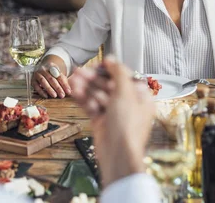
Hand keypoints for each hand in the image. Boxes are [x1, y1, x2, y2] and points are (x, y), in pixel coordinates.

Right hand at [32, 56, 70, 98]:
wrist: (41, 68)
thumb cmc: (52, 74)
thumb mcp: (58, 75)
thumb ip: (64, 81)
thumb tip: (69, 91)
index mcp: (52, 66)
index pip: (59, 76)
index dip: (64, 84)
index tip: (68, 91)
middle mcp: (44, 69)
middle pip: (51, 79)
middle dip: (57, 88)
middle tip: (62, 95)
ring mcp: (37, 74)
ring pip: (43, 81)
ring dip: (49, 89)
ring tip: (55, 96)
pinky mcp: (32, 79)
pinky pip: (36, 86)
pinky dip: (41, 91)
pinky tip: (46, 96)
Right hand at [69, 58, 154, 187]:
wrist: (118, 154)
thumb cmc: (127, 127)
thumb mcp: (125, 93)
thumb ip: (118, 73)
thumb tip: (112, 60)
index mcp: (140, 96)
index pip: (124, 77)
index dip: (110, 70)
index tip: (97, 64)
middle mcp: (129, 104)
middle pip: (109, 85)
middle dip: (94, 79)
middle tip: (79, 72)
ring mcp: (114, 113)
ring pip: (98, 95)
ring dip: (86, 88)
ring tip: (73, 81)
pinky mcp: (102, 122)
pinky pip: (92, 106)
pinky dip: (84, 99)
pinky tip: (75, 92)